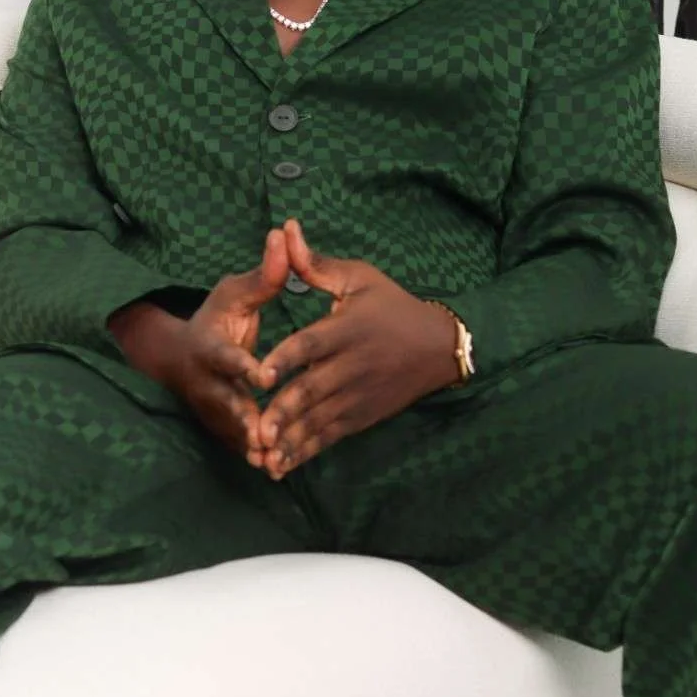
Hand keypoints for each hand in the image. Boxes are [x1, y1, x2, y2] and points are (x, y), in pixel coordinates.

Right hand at [159, 228, 288, 463]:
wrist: (180, 358)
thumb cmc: (215, 319)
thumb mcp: (234, 293)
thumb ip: (264, 274)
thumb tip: (283, 234)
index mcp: (210, 348)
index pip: (226, 358)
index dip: (243, 367)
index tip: (263, 377)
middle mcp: (207, 383)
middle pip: (226, 404)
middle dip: (245, 421)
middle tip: (265, 436)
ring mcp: (211, 410)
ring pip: (233, 432)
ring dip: (252, 447)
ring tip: (274, 464)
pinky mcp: (220, 429)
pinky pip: (239, 446)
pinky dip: (256, 458)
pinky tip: (278, 472)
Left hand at [256, 219, 458, 479]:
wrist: (438, 345)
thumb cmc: (392, 305)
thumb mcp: (359, 278)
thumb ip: (317, 264)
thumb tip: (286, 231)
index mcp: (347, 329)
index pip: (311, 344)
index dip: (286, 359)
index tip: (260, 375)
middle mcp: (352, 365)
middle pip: (314, 390)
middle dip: (285, 412)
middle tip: (257, 428)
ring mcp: (358, 394)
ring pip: (320, 419)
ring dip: (292, 440)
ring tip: (264, 457)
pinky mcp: (362, 415)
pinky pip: (331, 435)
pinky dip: (306, 451)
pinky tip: (281, 466)